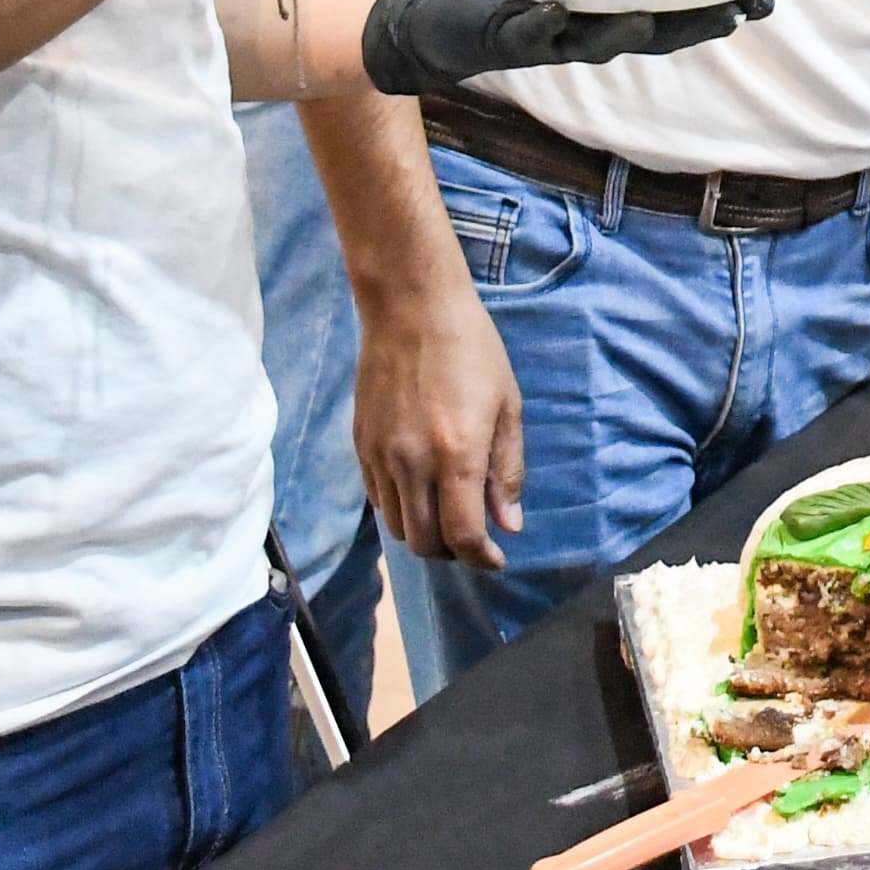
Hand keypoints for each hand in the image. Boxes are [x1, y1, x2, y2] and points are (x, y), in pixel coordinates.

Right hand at [355, 267, 526, 564]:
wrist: (412, 309)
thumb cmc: (472, 349)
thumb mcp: (507, 405)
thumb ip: (507, 469)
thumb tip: (508, 523)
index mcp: (457, 454)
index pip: (463, 534)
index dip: (481, 558)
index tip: (496, 560)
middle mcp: (413, 463)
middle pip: (424, 542)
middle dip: (453, 552)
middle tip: (473, 539)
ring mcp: (381, 456)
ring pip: (397, 527)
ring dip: (424, 534)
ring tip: (447, 518)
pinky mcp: (360, 445)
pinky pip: (378, 499)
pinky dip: (401, 509)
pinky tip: (421, 491)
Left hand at [358, 0, 774, 98]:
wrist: (447, 6)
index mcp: (619, 0)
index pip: (680, 6)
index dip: (721, 3)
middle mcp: (597, 26)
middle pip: (657, 33)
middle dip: (697, 26)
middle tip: (739, 14)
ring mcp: (556, 37)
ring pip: (598, 43)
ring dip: (623, 35)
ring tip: (648, 24)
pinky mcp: (511, 39)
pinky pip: (531, 36)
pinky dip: (543, 26)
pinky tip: (554, 12)